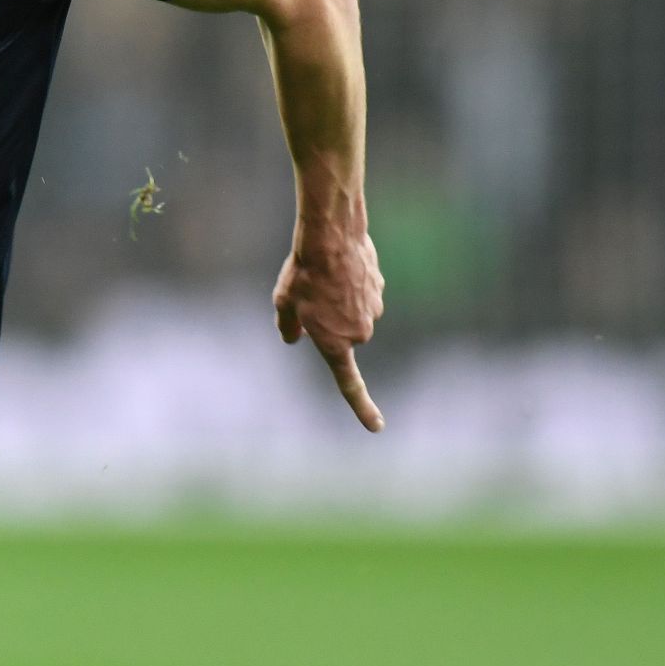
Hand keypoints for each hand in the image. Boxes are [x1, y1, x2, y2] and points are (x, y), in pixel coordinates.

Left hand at [272, 228, 384, 430]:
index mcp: (336, 345)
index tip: (377, 426)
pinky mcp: (380, 290)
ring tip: (322, 275)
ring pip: (351, 311)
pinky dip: (350, 284)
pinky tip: (339, 265)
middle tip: (308, 292)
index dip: (362, 408)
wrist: (332, 238)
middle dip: (325, 318)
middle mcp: (359, 334)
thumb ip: (289, 326)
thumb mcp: (284, 303)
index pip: (349, 384)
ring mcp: (373, 311)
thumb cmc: (304, 274)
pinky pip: (361, 292)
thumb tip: (293, 339)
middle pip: (339, 332)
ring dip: (337, 299)